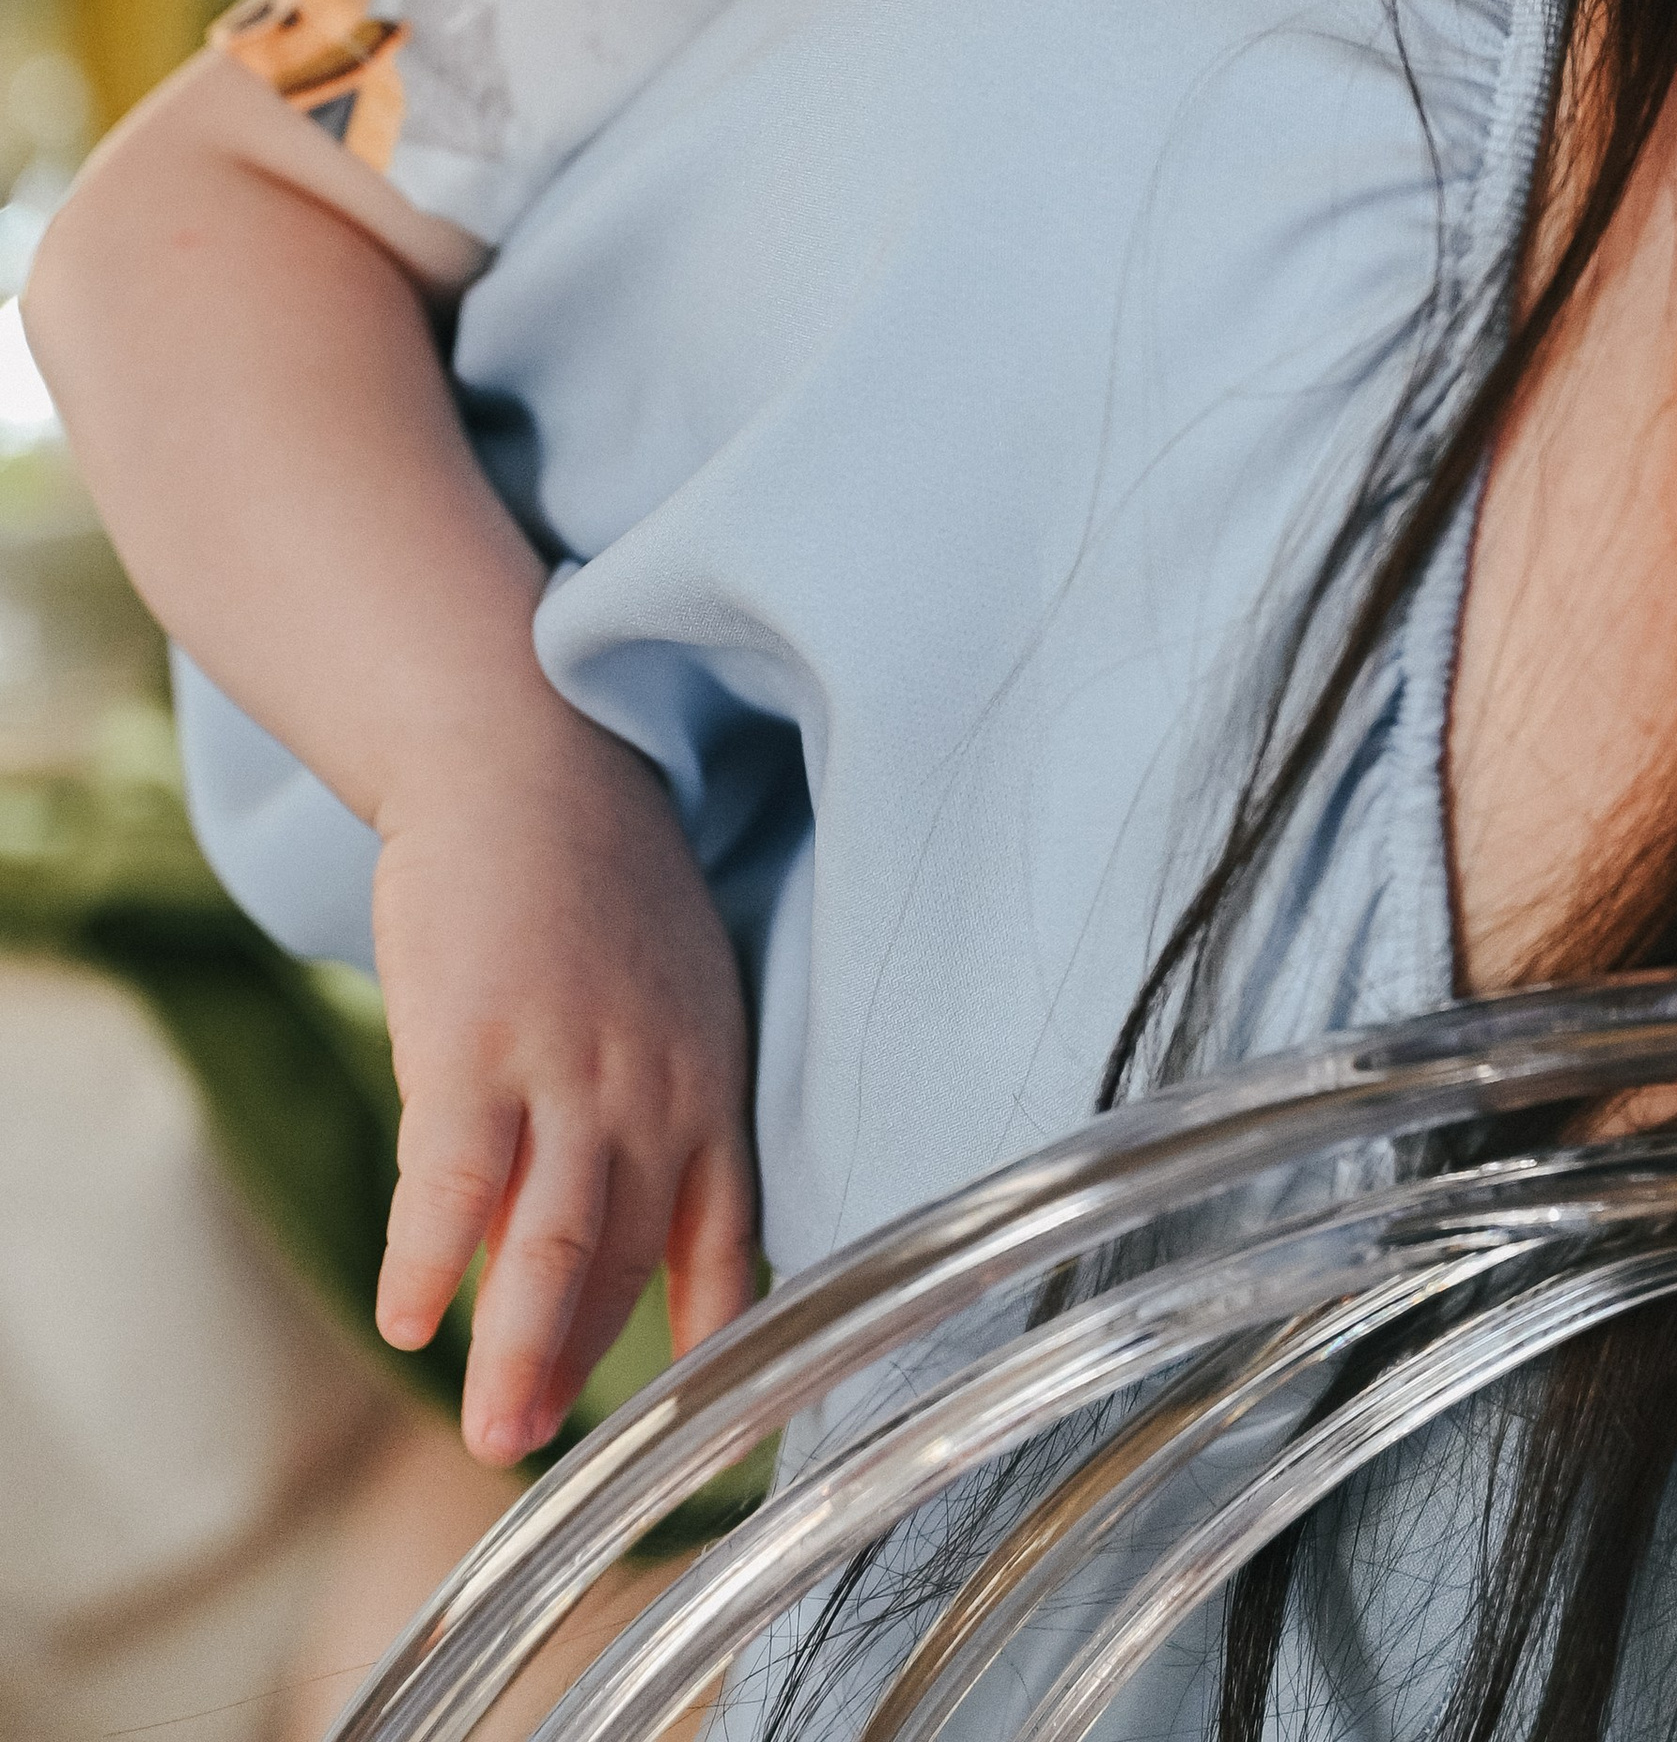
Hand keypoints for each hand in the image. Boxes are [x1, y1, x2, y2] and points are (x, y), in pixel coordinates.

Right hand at [367, 712, 758, 1466]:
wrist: (526, 758)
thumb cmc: (593, 880)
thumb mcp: (672, 987)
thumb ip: (664, 1100)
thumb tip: (620, 1217)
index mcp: (711, 1075)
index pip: (730, 1233)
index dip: (711, 1334)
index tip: (701, 1423)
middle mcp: (654, 1083)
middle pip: (623, 1258)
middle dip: (580, 1366)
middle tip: (532, 1456)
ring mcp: (566, 1064)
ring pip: (551, 1244)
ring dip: (520, 1355)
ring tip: (493, 1441)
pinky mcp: (473, 1042)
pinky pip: (454, 1180)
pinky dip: (430, 1259)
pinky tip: (408, 1316)